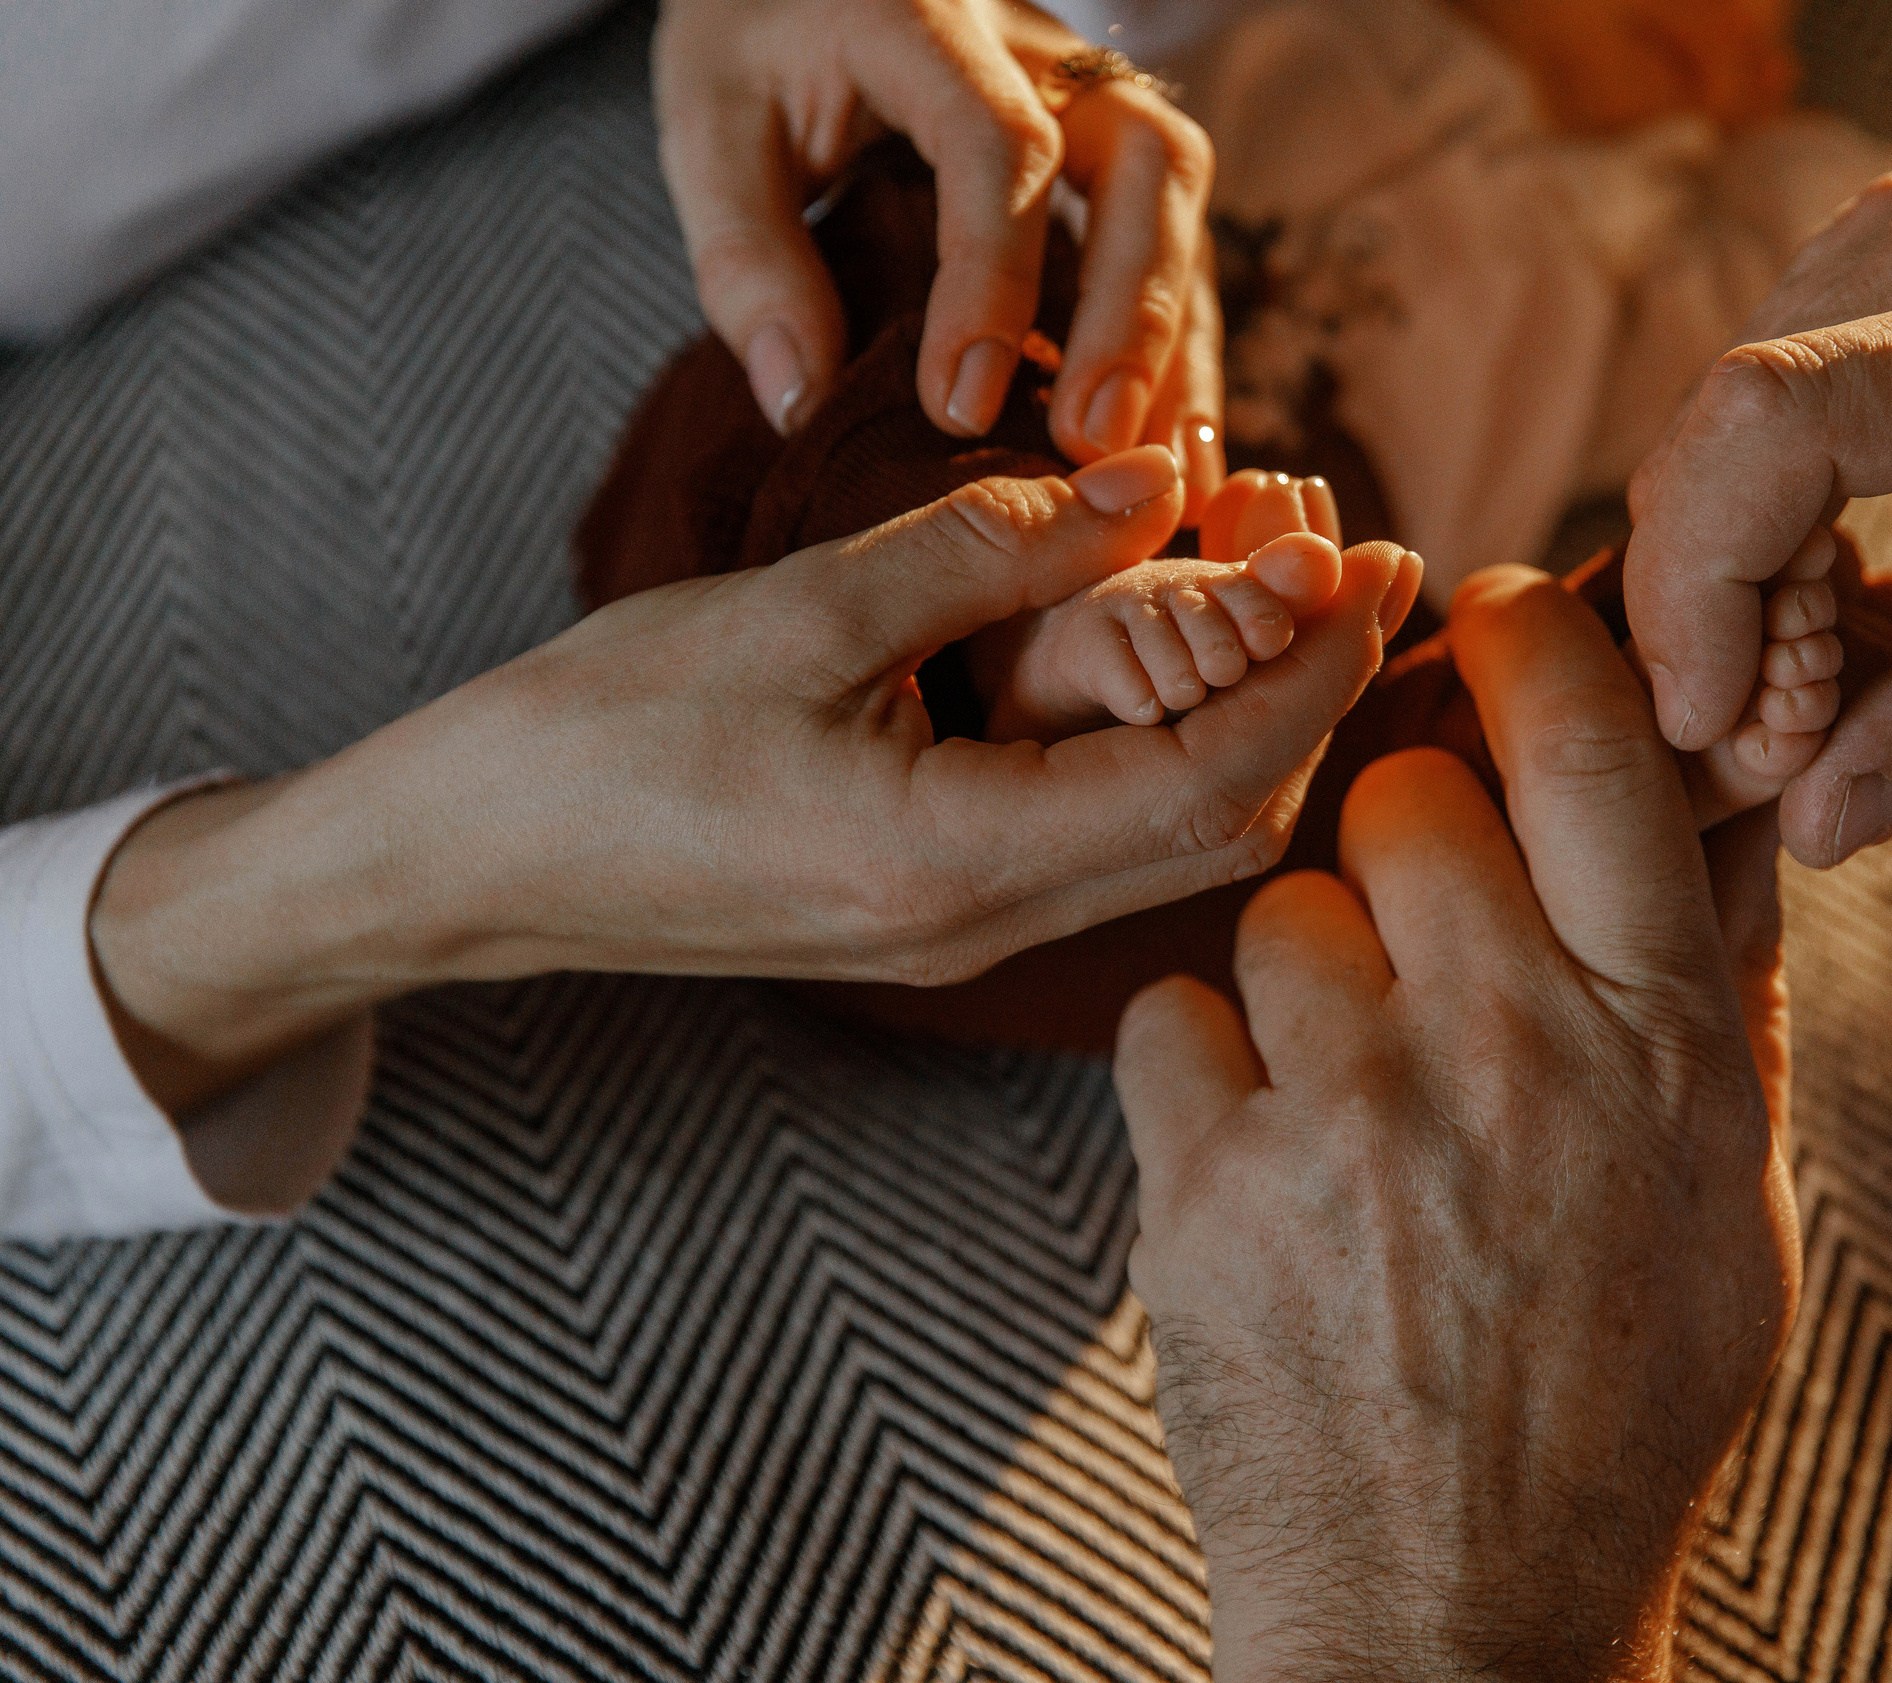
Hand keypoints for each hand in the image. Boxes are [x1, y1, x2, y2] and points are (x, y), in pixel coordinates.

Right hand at [89, 447, 1421, 1188]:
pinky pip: (1097, 843)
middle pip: (1224, 829)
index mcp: (959, 863)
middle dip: (1306, 695)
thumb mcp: (797, 615)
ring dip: (1242, 721)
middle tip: (1350, 565)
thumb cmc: (598, 740)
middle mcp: (985, 925)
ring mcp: (962, 934)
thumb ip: (985, 552)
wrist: (470, 866)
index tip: (1369, 562)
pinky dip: (1160, 751)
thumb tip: (1149, 487)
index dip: (1309, 666)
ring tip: (1277, 593)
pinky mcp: (933, 913)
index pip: (1214, 776)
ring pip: (1170, 845)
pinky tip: (1165, 659)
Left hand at [653, 0, 1225, 507]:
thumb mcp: (708, 125)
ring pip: (1180, 202)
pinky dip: (1176, 345)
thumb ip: (745, 256)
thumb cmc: (751, 37)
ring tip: (1152, 470)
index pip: (1000, 147)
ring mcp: (1089, 90)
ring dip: (1175, 344)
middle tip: (1088, 442)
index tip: (959, 406)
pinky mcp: (1107, 144)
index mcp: (929, 18)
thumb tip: (802, 402)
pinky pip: (1172, 239)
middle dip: (1132, 315)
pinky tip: (1166, 445)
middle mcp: (1039, 47)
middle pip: (1145, 161)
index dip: (992, 283)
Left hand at [1116, 565, 1797, 1682]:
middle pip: (1406, 797)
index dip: (1533, 643)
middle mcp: (1508, 1046)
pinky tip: (1266, 1162)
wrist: (1459, 1621)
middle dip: (1409, 846)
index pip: (1588, 742)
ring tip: (1351, 1103)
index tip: (1496, 619)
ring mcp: (1349, 1115)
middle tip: (1427, 943)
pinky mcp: (1208, 1187)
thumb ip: (1722, 999)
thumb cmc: (1617, 1415)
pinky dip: (1204, 1072)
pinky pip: (1171, 1018)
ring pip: (1282, 909)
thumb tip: (1720, 818)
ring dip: (1306, 979)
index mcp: (1660, 1036)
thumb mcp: (1734, 1206)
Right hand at [1626, 136, 1891, 868]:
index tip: (1709, 717)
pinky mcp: (1860, 261)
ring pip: (1711, 432)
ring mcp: (1885, 240)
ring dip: (1726, 574)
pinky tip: (1830, 589)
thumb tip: (1811, 819)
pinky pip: (1744, 410)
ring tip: (1827, 668)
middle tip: (1787, 731)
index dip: (1698, 580)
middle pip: (1714, 438)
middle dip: (1708, 610)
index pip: (1773, 424)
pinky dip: (1753, 520)